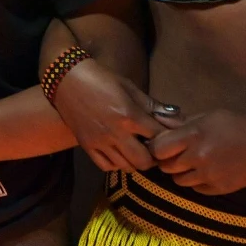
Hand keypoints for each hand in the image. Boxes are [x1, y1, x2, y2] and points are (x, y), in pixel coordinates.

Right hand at [52, 59, 174, 172]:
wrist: (67, 80)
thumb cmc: (102, 79)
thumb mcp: (130, 88)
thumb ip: (152, 106)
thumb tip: (177, 117)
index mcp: (129, 116)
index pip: (159, 137)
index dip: (167, 138)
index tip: (168, 137)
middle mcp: (116, 133)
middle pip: (144, 161)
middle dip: (153, 158)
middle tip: (153, 149)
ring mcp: (100, 142)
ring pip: (126, 166)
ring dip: (135, 161)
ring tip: (136, 151)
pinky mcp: (87, 146)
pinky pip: (106, 166)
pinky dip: (116, 164)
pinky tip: (119, 154)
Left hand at [149, 109, 245, 194]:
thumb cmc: (235, 125)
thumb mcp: (207, 117)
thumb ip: (181, 124)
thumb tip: (157, 123)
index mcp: (193, 136)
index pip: (158, 149)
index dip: (155, 147)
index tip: (159, 145)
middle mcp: (198, 157)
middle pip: (165, 166)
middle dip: (166, 160)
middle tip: (174, 154)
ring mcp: (209, 175)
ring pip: (178, 180)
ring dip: (180, 172)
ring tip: (191, 162)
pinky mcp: (219, 189)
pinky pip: (195, 189)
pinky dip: (196, 181)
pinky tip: (205, 171)